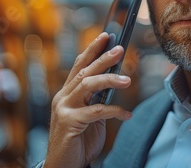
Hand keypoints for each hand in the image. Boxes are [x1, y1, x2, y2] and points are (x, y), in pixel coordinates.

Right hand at [44, 32, 132, 167]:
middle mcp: (63, 97)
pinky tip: (126, 115)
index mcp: (67, 93)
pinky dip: (113, 111)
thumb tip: (115, 83)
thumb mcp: (90, 117)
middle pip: (84, 71)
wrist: (64, 165)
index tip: (105, 36)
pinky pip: (95, 111)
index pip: (79, 65)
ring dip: (109, 79)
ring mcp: (63, 109)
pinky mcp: (69, 122)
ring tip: (128, 80)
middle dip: (103, 58)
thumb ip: (97, 99)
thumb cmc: (78, 141)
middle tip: (120, 49)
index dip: (92, 50)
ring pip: (87, 85)